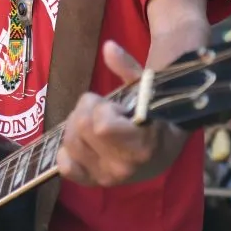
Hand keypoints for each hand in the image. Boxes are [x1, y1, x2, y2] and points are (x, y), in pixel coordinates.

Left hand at [55, 41, 185, 187]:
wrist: (165, 145)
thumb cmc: (157, 113)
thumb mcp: (147, 87)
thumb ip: (128, 68)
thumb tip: (109, 47)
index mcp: (142, 147)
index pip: (101, 126)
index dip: (103, 108)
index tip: (118, 106)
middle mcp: (123, 168)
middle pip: (81, 128)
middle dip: (88, 110)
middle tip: (104, 110)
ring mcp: (107, 179)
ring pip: (69, 142)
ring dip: (77, 126)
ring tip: (97, 124)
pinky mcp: (93, 182)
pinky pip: (66, 167)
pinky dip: (68, 151)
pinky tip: (84, 142)